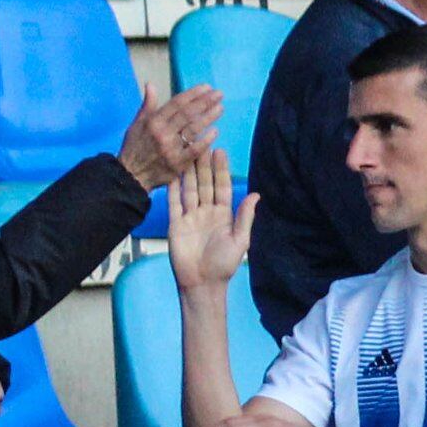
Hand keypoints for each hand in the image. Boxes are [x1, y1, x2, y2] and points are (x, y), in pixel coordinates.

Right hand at [115, 86, 219, 192]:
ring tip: (220, 108)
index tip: (207, 87)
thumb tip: (151, 84)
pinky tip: (215, 132)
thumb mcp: (136, 123)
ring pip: (193, 129)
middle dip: (205, 102)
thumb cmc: (135, 147)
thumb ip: (147, 105)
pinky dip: (205, 140)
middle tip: (219, 94)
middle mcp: (162, 132)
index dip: (193, 94)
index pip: (176, 103)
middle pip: (187, 114)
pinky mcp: (178, 163)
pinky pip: (195, 150)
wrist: (131, 174)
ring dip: (208, 117)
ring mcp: (171, 148)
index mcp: (153, 121)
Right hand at [162, 147, 255, 289]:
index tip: (219, 151)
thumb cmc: (224, 264)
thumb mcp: (240, 240)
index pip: (221, 187)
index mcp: (223, 215)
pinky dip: (172, 188)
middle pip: (204, 184)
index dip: (220, 170)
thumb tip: (256, 195)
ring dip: (188, 172)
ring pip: (189, 189)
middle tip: (201, 143)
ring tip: (186, 152)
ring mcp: (190, 216)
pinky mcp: (175, 223)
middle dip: (203, 164)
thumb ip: (245, 217)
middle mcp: (206, 212)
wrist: (202, 282)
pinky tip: (171, 172)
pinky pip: (173, 202)